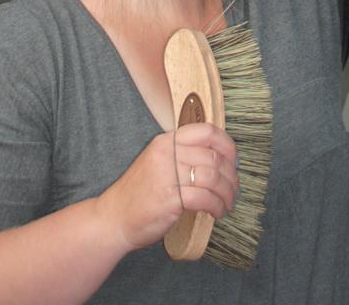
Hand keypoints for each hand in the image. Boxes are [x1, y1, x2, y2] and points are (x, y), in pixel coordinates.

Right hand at [96, 121, 238, 253]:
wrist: (114, 217)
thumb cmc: (139, 193)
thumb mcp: (158, 162)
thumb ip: (183, 155)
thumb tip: (219, 158)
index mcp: (167, 141)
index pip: (207, 131)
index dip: (227, 145)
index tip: (234, 161)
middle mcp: (168, 153)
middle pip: (214, 156)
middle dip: (230, 176)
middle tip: (232, 189)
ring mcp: (168, 175)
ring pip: (213, 177)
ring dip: (226, 193)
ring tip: (226, 203)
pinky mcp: (170, 198)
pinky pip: (204, 198)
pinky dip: (216, 206)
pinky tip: (216, 212)